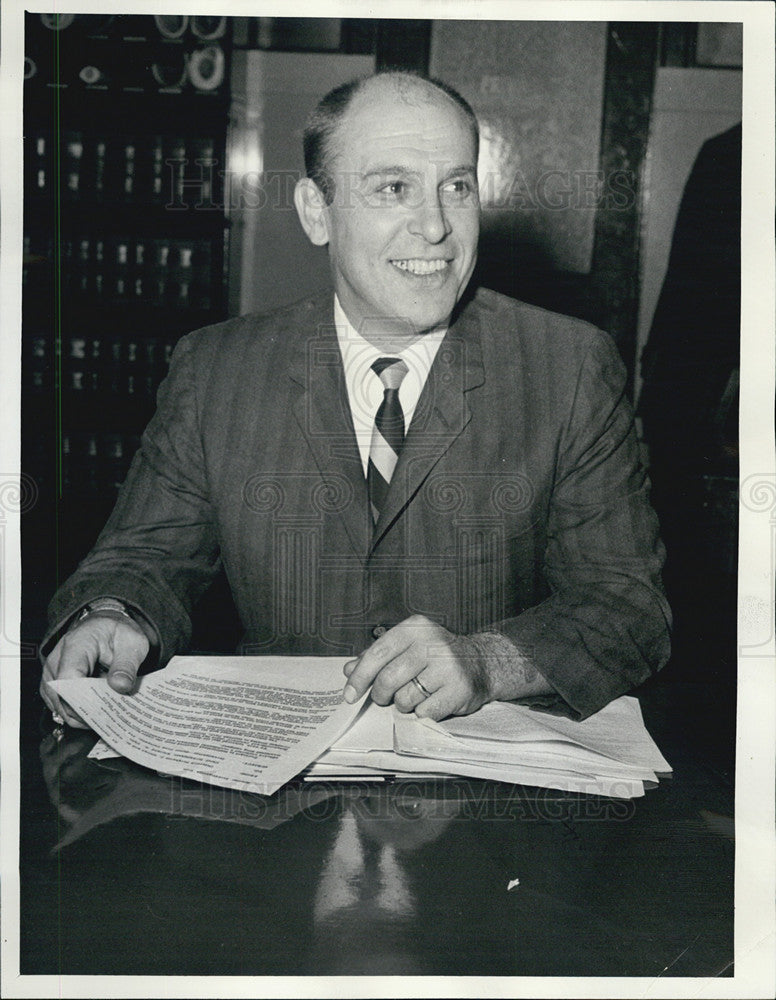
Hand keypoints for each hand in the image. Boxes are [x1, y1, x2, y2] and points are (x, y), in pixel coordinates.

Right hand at [40, 614, 149, 727]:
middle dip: (84, 712)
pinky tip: (95, 715)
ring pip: (58, 704)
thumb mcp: (132, 643)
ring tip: (105, 718)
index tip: (103, 708)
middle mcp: (57, 658)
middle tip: (109, 718)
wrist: (106, 627)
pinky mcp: (53, 683)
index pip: (69, 676)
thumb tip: (120, 686)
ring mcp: (52, 672)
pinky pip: (59, 705)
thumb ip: (127, 664)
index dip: (83, 697)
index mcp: (77, 644)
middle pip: (60, 694)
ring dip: (80, 715)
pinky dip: (76, 714)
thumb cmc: (117, 633)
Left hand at [342, 615, 490, 721]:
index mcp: (416, 628)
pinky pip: (424, 712)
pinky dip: (422, 712)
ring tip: (416, 694)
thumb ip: (378, 656)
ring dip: (403, 704)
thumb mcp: (408, 646)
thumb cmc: (437, 655)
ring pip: (404, 699)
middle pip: (388, 679)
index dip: (360, 677)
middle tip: (384, 697)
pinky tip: (432, 700)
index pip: (378, 653)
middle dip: (380, 694)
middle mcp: (433, 643)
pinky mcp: (459, 690)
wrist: (482, 663)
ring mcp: (448, 666)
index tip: (350, 694)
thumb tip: (349, 670)